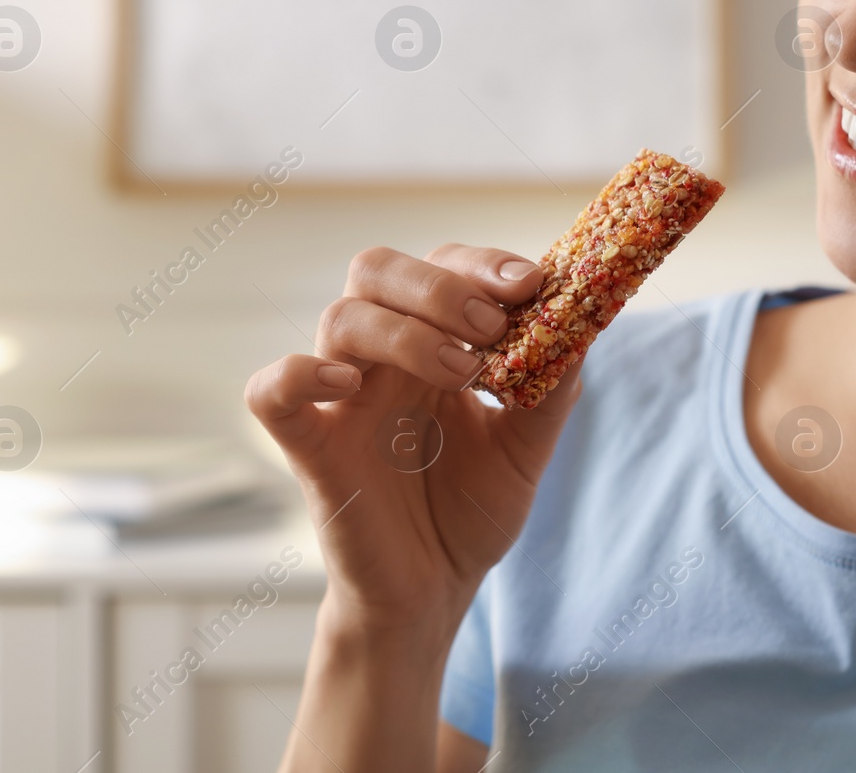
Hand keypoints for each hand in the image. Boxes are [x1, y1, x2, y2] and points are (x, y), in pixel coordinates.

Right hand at [245, 243, 584, 638]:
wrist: (434, 592)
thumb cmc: (471, 510)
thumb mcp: (527, 448)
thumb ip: (553, 387)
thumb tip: (583, 322)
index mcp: (431, 343)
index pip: (442, 266)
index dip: (481, 263)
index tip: (531, 282)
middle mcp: (381, 359)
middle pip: (376, 269)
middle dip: (438, 284)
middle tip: (491, 324)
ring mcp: (342, 400)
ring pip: (340, 318)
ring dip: (405, 331)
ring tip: (462, 371)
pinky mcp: (312, 448)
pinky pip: (272, 392)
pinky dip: (300, 373)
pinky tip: (348, 383)